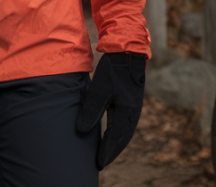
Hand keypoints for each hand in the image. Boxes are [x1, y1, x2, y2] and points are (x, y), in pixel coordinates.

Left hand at [76, 52, 145, 169]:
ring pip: (126, 131)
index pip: (116, 137)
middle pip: (123, 138)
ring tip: (106, 153)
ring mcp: (134, 107)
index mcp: (127, 110)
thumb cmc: (112, 70)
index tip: (99, 163)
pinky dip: (120, 133)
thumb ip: (91, 110)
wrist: (127, 53)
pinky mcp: (132, 102)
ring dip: (117, 144)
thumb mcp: (99, 90)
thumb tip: (81, 130)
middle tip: (101, 163)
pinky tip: (113, 135)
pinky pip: (127, 123)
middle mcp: (133, 111)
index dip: (107, 151)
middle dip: (112, 151)